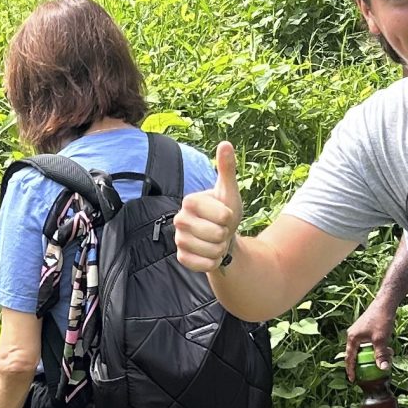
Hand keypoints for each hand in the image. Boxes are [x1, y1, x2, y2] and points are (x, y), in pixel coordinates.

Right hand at [176, 141, 243, 274]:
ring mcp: (179, 239)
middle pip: (214, 233)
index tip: (225, 215)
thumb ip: (227, 169)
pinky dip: (213, 262)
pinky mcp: (181, 257)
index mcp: (190, 201)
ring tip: (217, 242)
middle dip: (225, 235)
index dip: (226, 216)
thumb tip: (225, 143)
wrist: (223, 238)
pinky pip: (203, 264)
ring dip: (221, 249)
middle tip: (222, 231)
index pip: (216, 213)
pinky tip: (211, 254)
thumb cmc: (225, 212)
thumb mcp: (229, 191)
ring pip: (210, 250)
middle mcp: (179, 219)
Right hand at [342, 294, 397, 382]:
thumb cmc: (381, 319)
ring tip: (381, 360)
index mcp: (353, 338)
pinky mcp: (366, 328)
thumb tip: (383, 369)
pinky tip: (385, 349)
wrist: (385, 303)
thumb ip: (381, 355)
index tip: (353, 380)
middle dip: (363, 363)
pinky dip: (374, 348)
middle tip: (367, 373)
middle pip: (355, 354)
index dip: (351, 370)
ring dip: (371, 355)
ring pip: (363, 348)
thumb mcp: (381, 339)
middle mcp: (353, 334)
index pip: (349, 358)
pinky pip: (368, 342)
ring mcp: (359, 330)